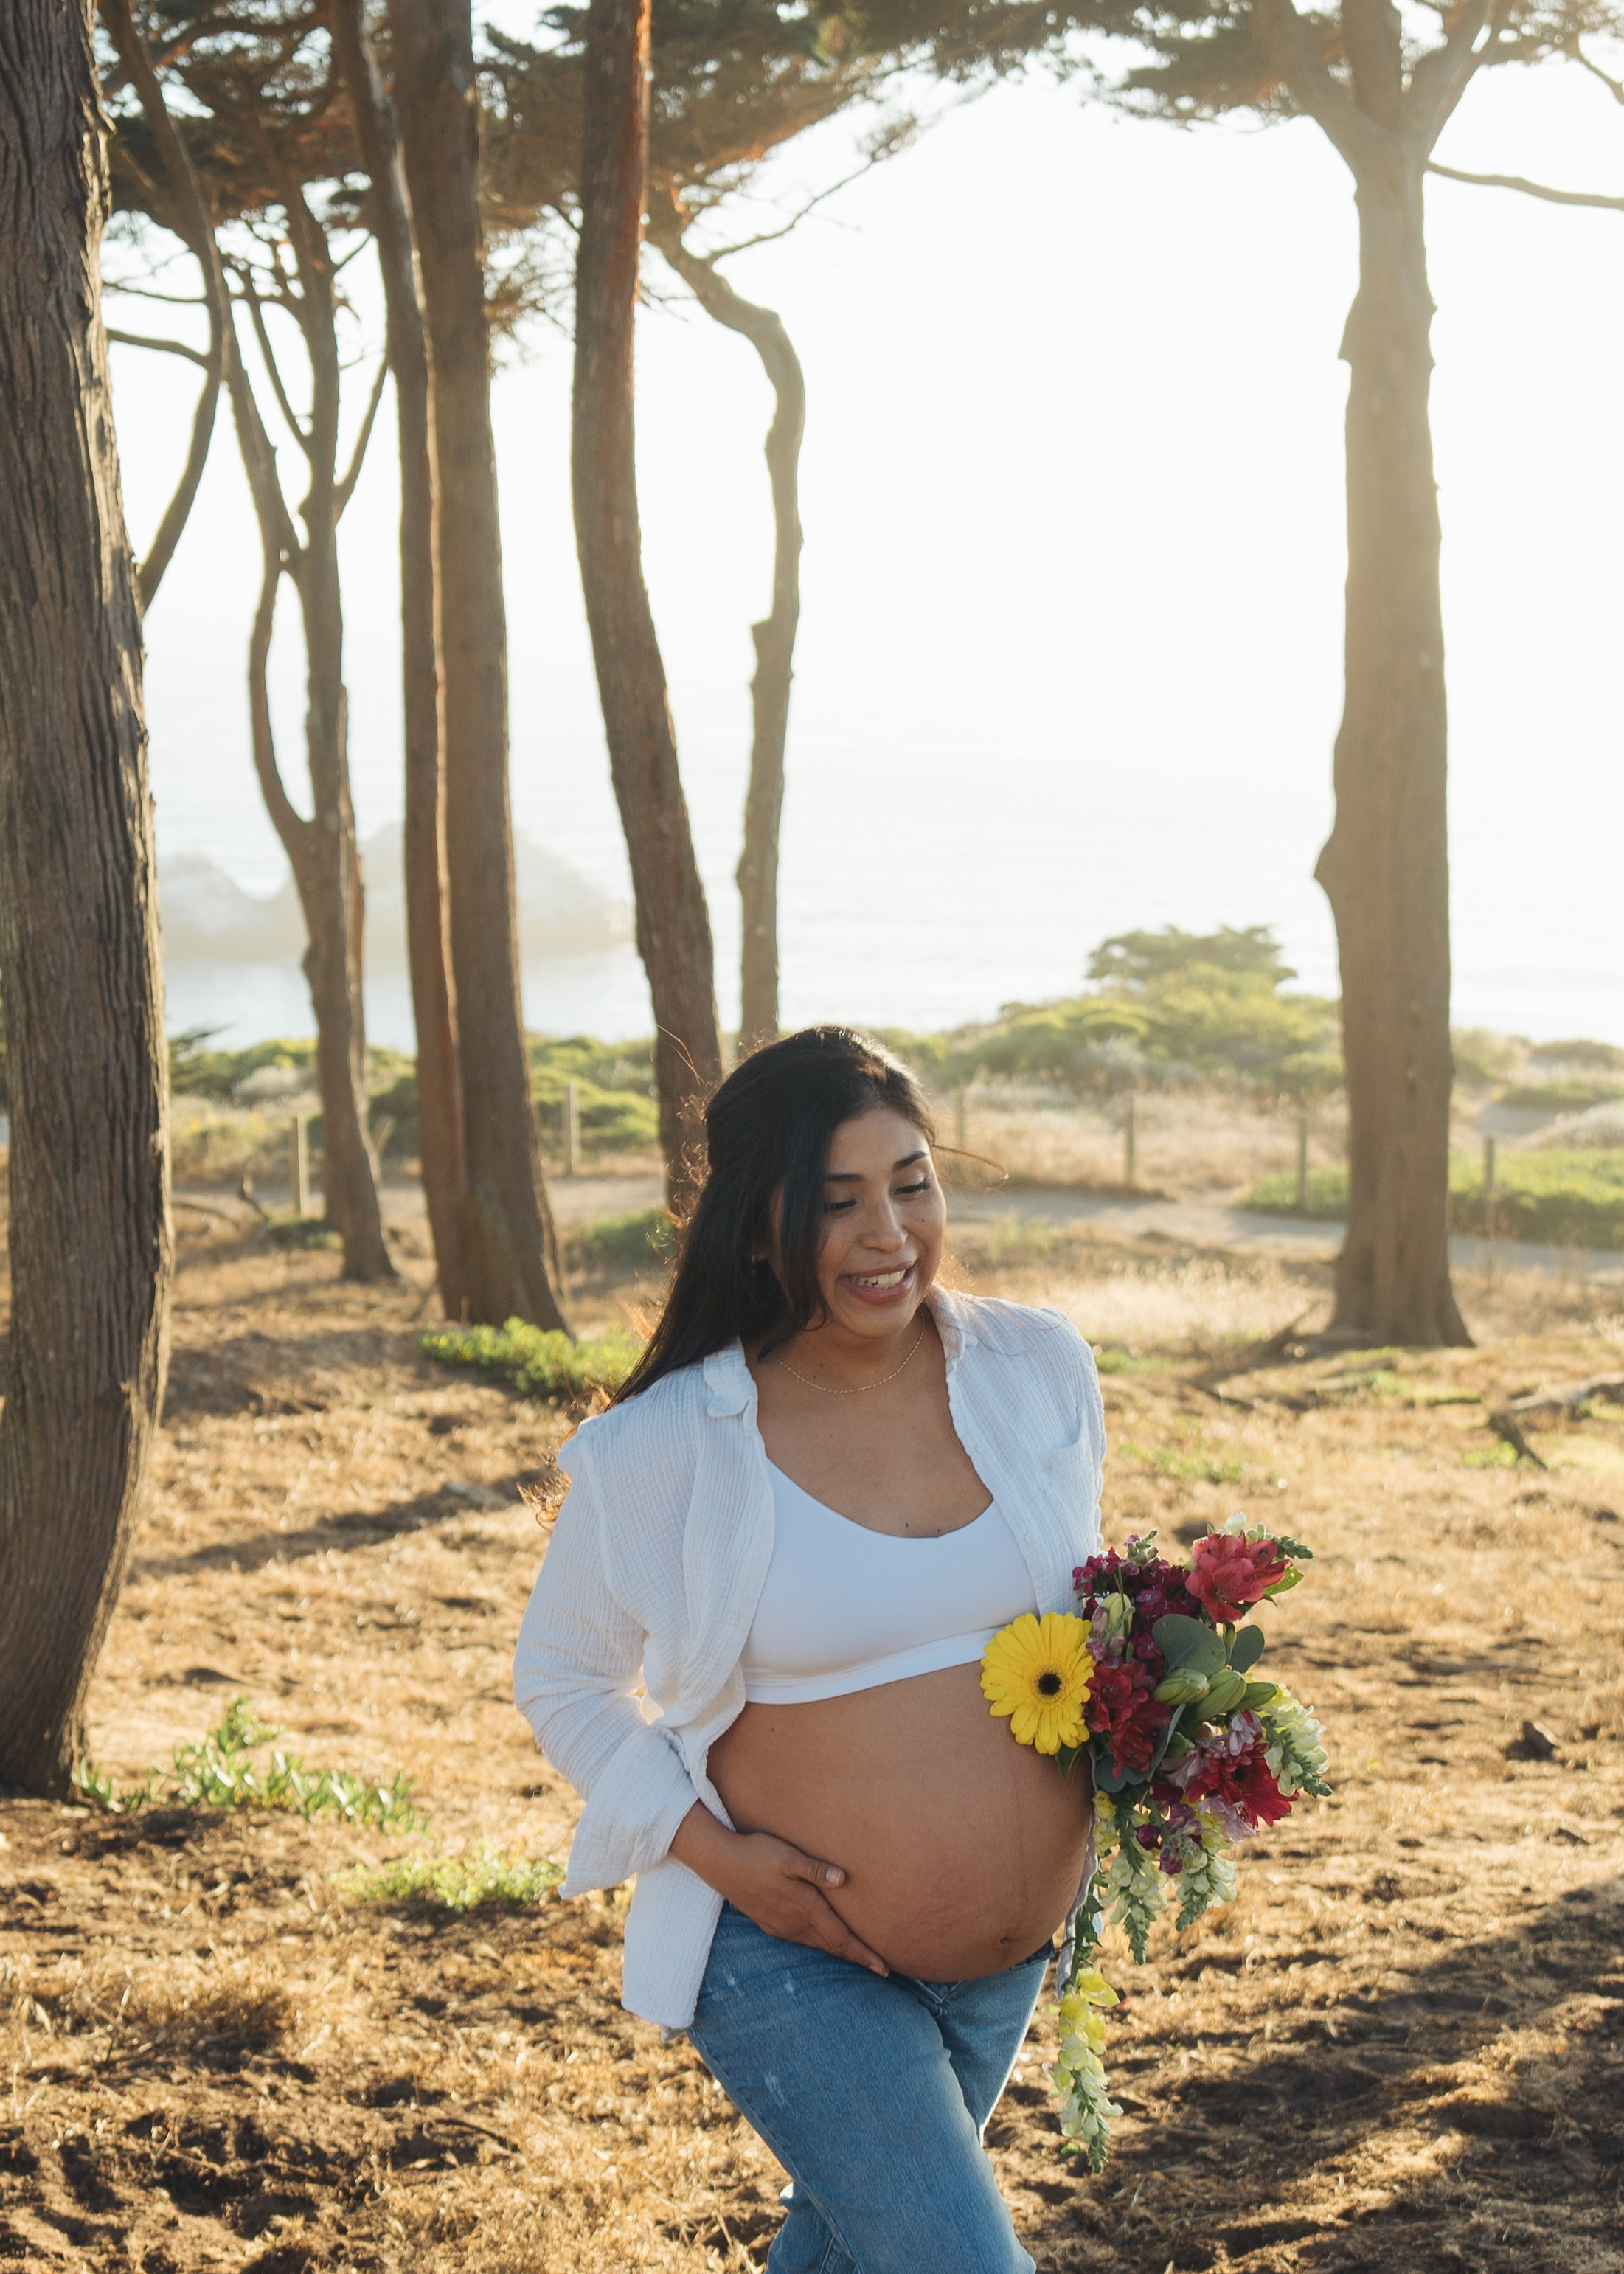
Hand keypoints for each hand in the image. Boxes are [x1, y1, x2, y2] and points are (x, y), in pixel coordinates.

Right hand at [670, 1804, 888, 1975]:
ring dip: (839, 1952)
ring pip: (817, 1945)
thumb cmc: (757, 1853)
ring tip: (858, 1957)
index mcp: (804, 1907)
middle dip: (857, 1957)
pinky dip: (820, 1945)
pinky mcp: (770, 1922)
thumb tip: (843, 1880)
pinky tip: (824, 1941)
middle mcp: (795, 1922)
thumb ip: (815, 1869)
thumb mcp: (787, 1856)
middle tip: (882, 1969)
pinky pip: (802, 1940)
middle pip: (832, 1946)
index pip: (840, 1937)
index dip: (863, 1954)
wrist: (720, 1863)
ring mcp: (781, 1925)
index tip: (884, 1968)